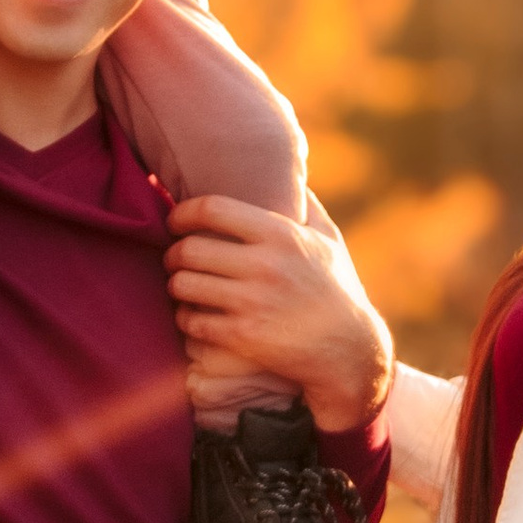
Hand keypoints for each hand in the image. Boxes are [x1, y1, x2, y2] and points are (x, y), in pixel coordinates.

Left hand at [164, 198, 392, 434]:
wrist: (349, 350)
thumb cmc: (336, 289)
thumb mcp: (329, 240)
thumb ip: (306, 205)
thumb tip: (290, 171)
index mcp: (281, 235)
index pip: (212, 209)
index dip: (183, 213)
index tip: (176, 221)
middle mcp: (265, 265)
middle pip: (189, 249)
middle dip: (173, 253)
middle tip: (174, 258)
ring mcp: (252, 303)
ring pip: (184, 285)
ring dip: (175, 285)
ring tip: (181, 285)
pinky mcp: (243, 337)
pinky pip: (192, 322)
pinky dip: (185, 318)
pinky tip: (192, 315)